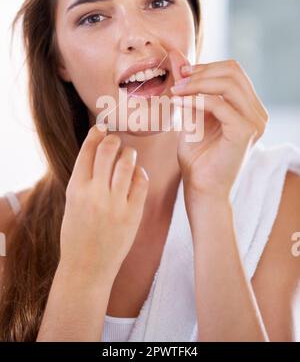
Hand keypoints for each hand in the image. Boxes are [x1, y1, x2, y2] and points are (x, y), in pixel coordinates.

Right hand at [60, 125, 148, 283]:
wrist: (87, 268)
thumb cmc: (77, 234)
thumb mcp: (72, 204)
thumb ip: (84, 179)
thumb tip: (99, 150)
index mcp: (76, 189)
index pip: (87, 151)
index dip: (95, 134)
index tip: (101, 127)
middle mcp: (95, 194)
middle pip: (108, 150)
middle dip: (113, 139)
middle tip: (115, 140)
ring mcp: (115, 204)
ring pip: (127, 163)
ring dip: (129, 153)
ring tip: (128, 154)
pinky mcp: (132, 214)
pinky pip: (141, 182)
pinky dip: (140, 173)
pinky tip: (136, 174)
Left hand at [168, 50, 268, 203]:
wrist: (201, 189)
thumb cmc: (197, 156)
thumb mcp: (191, 113)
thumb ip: (188, 86)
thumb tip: (176, 55)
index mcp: (248, 107)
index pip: (232, 71)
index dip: (205, 67)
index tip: (179, 73)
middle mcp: (257, 113)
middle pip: (233, 71)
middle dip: (200, 72)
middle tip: (176, 81)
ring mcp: (255, 121)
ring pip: (228, 83)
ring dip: (196, 83)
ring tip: (175, 91)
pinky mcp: (245, 131)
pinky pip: (219, 104)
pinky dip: (196, 100)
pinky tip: (178, 103)